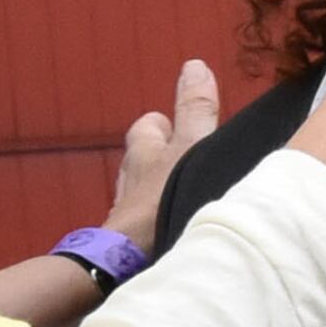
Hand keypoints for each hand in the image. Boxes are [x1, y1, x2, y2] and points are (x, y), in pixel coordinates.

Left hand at [106, 59, 220, 254]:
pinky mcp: (131, 239)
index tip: (186, 128)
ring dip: (166, 192)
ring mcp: (129, 209)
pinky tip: (179, 228)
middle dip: (167, 159)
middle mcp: (130, 177)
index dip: (166, 124)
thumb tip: (195, 66)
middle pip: (147, 158)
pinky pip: (149, 220)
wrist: (134, 260)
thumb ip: (195, 110)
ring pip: (147, 190)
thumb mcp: (190, 148)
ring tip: (192, 199)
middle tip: (196, 165)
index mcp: (142, 149)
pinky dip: (163, 219)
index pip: (150, 125)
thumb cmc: (161, 201)